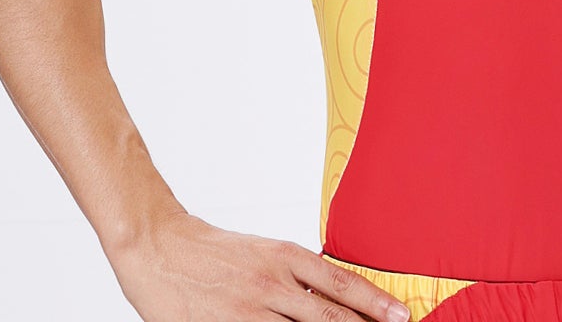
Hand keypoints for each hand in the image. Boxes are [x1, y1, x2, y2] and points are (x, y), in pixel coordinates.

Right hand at [106, 210, 412, 321]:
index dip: (374, 302)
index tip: (400, 315)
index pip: (341, 283)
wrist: (161, 246)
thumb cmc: (215, 251)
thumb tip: (330, 299)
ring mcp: (250, 311)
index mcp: (285, 257)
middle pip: (330, 316)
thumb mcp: (263, 253)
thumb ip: (295, 276)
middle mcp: (273, 283)